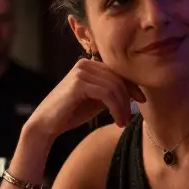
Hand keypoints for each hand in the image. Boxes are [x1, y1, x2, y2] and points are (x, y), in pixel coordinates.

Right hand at [26, 59, 145, 138]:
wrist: (47, 124)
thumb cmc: (70, 113)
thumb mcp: (96, 100)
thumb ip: (111, 92)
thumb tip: (134, 92)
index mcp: (89, 64)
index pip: (117, 72)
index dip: (132, 86)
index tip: (141, 101)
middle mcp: (85, 64)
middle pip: (118, 78)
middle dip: (128, 99)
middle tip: (130, 118)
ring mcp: (81, 72)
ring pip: (114, 87)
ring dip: (122, 107)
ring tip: (122, 122)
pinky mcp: (78, 83)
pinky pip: (107, 93)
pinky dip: (116, 108)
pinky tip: (116, 120)